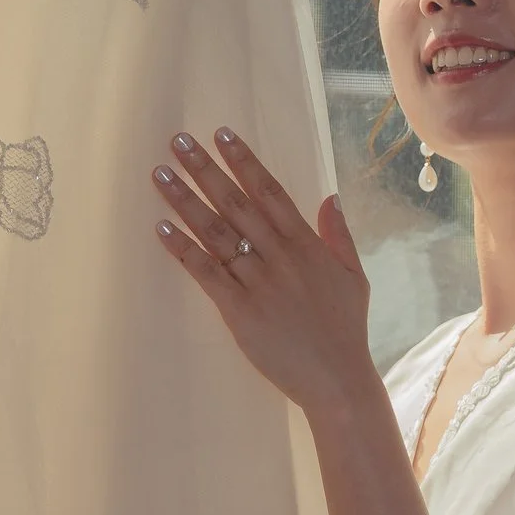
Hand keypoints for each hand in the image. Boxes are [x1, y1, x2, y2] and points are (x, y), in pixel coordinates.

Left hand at [151, 126, 379, 419]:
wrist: (337, 380)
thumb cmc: (345, 330)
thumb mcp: (353, 277)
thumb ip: (339, 235)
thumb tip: (329, 198)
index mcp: (306, 245)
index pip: (270, 192)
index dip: (244, 161)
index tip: (222, 134)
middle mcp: (280, 257)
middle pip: (236, 203)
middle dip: (206, 169)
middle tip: (178, 140)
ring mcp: (258, 283)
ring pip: (216, 233)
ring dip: (185, 200)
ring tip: (160, 174)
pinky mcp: (239, 312)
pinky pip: (206, 274)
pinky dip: (183, 249)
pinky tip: (162, 227)